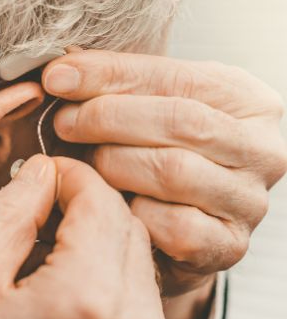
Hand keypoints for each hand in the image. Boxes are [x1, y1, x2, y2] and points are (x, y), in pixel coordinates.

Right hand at [0, 155, 175, 318]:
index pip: (99, 198)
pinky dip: (109, 268)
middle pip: (124, 220)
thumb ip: (4, 216)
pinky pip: (141, 287)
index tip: (40, 176)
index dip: (68, 175)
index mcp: (85, 299)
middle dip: (84, 201)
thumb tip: (39, 174)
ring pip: (136, 251)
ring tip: (47, 252)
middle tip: (39, 211)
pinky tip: (67, 284)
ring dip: (97, 234)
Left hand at [42, 50, 286, 299]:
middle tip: (62, 122)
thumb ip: (114, 84)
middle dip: (106, 118)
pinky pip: (173, 226)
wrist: (179, 218)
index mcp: (247, 101)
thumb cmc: (160, 151)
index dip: (109, 75)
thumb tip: (60, 73)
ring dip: (112, 163)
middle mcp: (261, 149)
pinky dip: (133, 211)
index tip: (57, 78)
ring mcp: (248, 201)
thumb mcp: (147, 105)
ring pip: (172, 171)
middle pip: (179, 121)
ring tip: (81, 160)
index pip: (175, 76)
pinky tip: (114, 201)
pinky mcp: (229, 246)